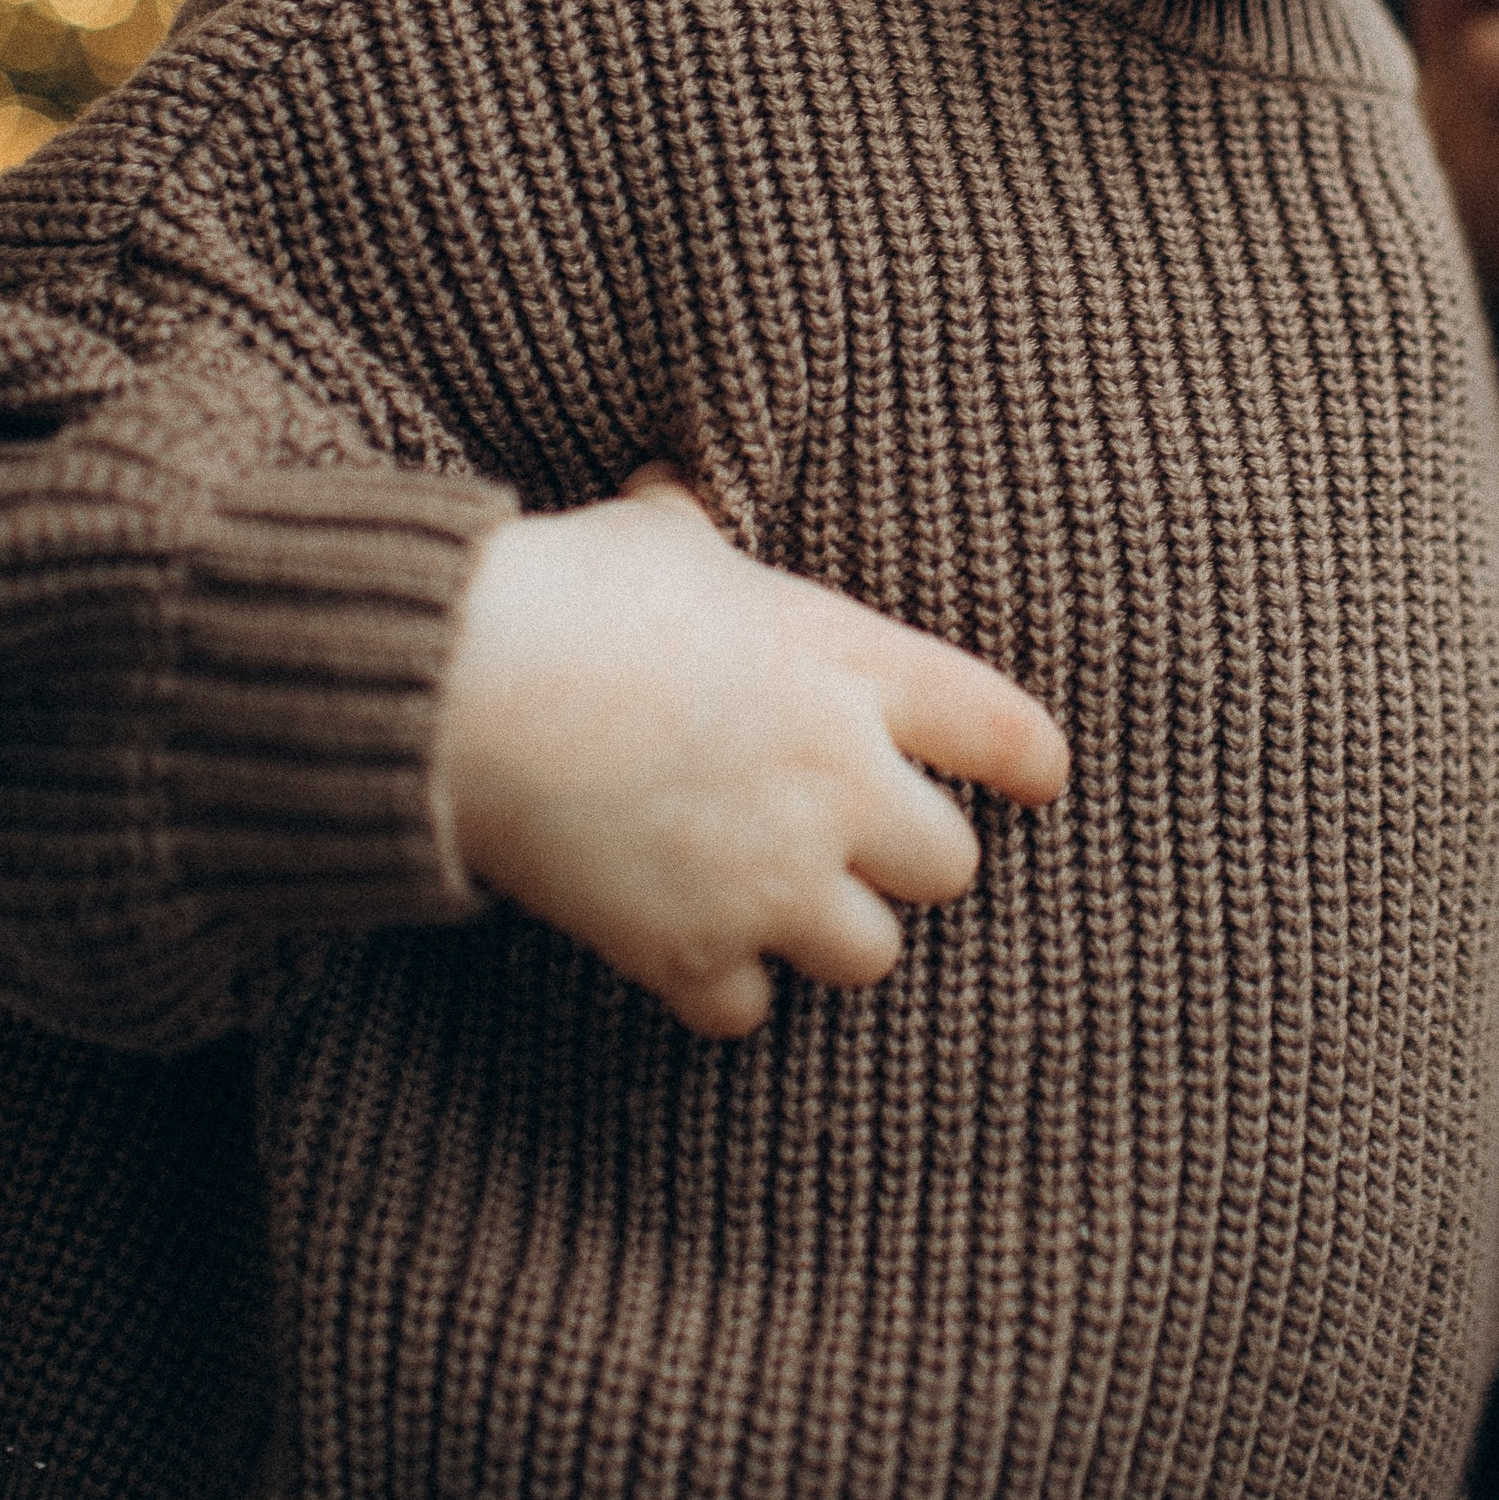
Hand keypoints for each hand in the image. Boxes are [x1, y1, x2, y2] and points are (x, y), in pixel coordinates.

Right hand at [437, 469, 1068, 1037]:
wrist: (463, 687)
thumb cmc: (568, 587)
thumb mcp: (659, 528)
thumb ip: (697, 525)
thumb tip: (669, 490)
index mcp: (854, 667)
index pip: (1004, 733)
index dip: (1028, 762)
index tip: (1035, 780)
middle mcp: (840, 782)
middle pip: (951, 868)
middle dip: (903, 857)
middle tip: (847, 836)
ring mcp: (772, 878)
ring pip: (870, 956)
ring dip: (827, 931)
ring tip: (773, 896)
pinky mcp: (691, 949)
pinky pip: (749, 1009)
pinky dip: (723, 986)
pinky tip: (686, 943)